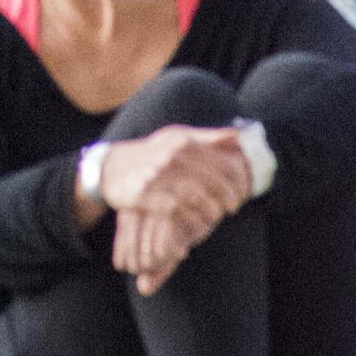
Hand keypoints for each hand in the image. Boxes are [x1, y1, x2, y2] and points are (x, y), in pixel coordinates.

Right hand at [92, 124, 253, 292]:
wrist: (112, 168)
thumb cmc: (152, 152)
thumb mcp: (177, 138)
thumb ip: (209, 138)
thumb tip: (240, 135)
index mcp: (182, 141)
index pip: (221, 162)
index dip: (237, 180)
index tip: (244, 191)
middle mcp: (170, 156)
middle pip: (212, 181)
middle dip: (228, 197)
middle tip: (233, 207)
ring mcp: (157, 176)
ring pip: (197, 197)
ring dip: (212, 209)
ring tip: (217, 215)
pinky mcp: (146, 195)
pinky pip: (177, 210)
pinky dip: (192, 217)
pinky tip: (198, 220)